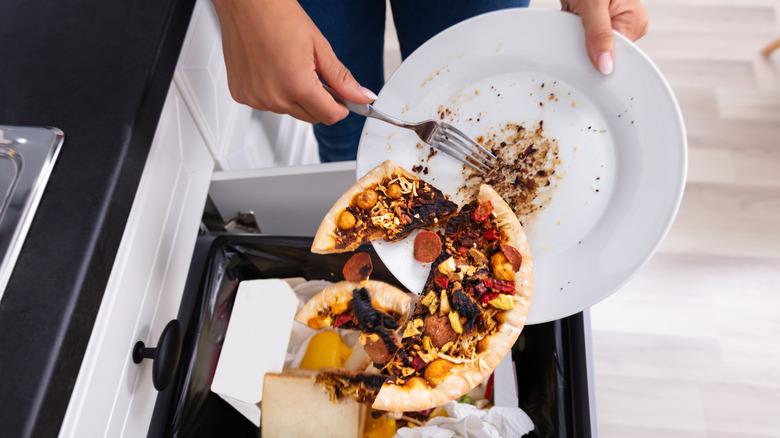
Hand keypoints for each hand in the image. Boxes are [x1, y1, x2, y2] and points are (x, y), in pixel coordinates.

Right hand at [211, 0, 375, 123]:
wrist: (245, 3)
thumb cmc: (278, 16)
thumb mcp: (319, 47)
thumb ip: (342, 79)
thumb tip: (363, 97)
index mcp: (296, 85)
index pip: (329, 116)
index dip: (341, 108)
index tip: (342, 99)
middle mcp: (273, 97)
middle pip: (310, 117)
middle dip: (319, 102)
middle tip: (314, 74)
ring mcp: (255, 98)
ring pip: (288, 111)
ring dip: (295, 97)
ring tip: (289, 67)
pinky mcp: (241, 95)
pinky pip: (267, 104)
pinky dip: (274, 93)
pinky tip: (271, 71)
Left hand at [561, 0, 648, 74]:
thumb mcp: (593, 4)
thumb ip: (599, 34)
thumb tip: (607, 66)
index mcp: (635, 21)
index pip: (619, 55)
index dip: (600, 59)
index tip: (585, 56)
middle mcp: (626, 23)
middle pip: (604, 52)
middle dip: (586, 45)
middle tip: (578, 25)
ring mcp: (611, 22)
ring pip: (591, 46)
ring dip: (577, 37)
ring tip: (575, 16)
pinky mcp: (596, 21)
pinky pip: (583, 36)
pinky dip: (572, 31)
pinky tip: (572, 18)